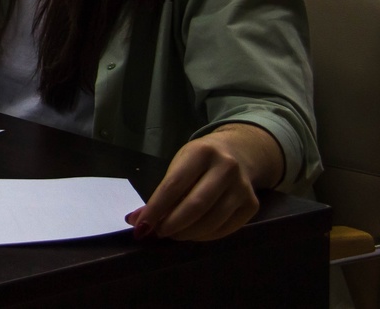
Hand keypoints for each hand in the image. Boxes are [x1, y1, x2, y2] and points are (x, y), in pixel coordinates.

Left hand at [126, 123, 280, 241]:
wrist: (238, 153)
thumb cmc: (199, 161)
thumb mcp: (180, 166)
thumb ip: (162, 193)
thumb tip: (137, 221)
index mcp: (201, 152)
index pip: (174, 185)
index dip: (155, 209)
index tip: (141, 226)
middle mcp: (226, 167)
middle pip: (195, 205)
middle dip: (172, 224)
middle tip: (157, 233)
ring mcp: (242, 187)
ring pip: (212, 220)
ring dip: (187, 233)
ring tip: (173, 234)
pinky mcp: (252, 205)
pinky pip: (226, 228)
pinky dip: (205, 236)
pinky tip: (193, 234)